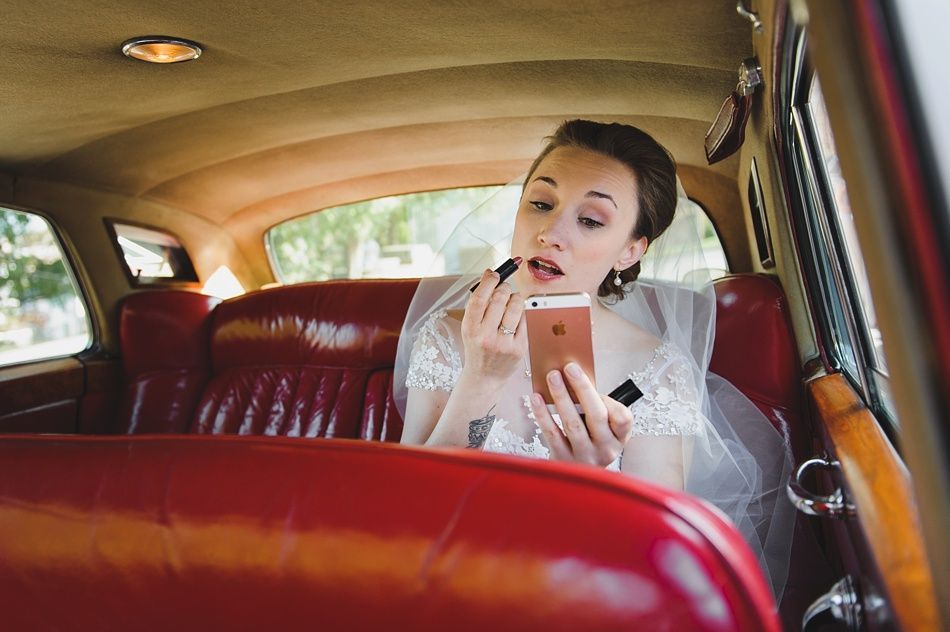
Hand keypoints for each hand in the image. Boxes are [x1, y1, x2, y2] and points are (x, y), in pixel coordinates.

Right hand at [459, 268, 526, 382]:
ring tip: (512, 301)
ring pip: (516, 306)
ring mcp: (504, 343)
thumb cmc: (477, 348)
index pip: (479, 298)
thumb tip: (489, 274)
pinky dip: (523, 312)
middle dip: (504, 288)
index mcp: (470, 329)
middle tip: (504, 288)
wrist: (484, 377)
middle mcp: (486, 337)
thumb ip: (477, 303)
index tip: (494, 274)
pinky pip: (526, 319)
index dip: (488, 281)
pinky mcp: (520, 348)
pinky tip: (517, 316)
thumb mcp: (470, 327)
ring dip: (515, 297)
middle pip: (499, 299)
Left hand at [530, 362, 633, 466]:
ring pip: (573, 424)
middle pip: (596, 416)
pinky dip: (543, 414)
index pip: (623, 419)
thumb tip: (575, 375)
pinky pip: (552, 434)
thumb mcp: (603, 428)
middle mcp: (605, 449)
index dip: (610, 399)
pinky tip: (537, 398)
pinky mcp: (563, 460)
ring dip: (561, 397)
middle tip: (570, 368)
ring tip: (553, 377)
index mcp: (619, 438)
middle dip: (583, 389)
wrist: (578, 477)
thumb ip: (596, 406)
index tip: (594, 381)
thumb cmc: (590, 443)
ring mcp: (584, 457)